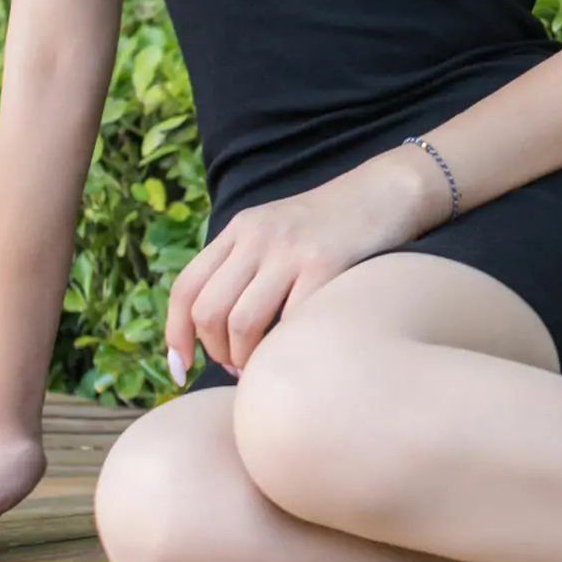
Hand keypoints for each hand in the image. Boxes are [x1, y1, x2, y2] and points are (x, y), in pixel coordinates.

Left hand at [169, 164, 423, 377]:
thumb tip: (215, 333)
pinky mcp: (326, 263)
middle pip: (208, 311)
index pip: (185, 287)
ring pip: (241, 323)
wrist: (386, 191)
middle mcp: (256, 236)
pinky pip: (290, 321)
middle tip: (239, 366)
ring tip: (264, 364)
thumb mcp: (276, 233)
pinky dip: (286, 349)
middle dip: (216, 353)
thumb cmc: (332, 227)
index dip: (175, 335)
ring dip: (246, 359)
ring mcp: (290, 250)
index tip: (180, 370)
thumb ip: (245, 267)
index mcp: (238, 230)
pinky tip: (296, 353)